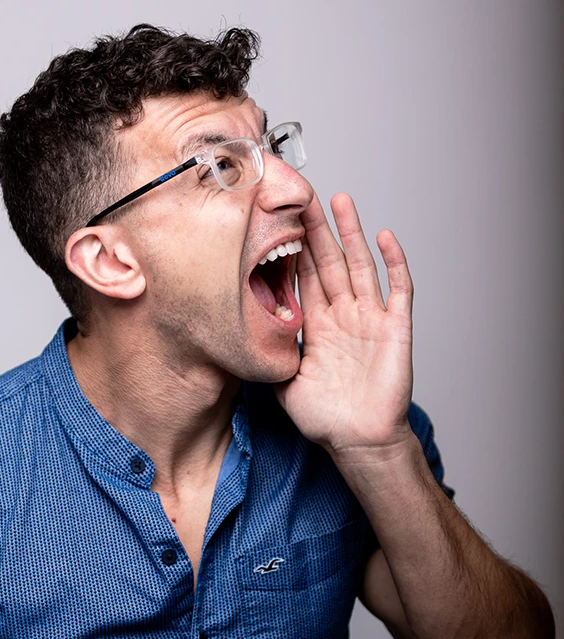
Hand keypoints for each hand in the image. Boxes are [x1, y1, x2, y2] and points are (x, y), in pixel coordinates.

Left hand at [275, 193, 414, 459]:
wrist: (358, 441)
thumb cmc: (325, 417)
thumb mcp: (284, 384)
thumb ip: (269, 359)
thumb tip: (240, 342)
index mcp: (316, 325)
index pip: (303, 277)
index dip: (293, 249)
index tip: (280, 221)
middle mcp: (342, 315)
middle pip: (328, 262)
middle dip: (316, 230)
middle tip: (303, 197)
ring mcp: (369, 318)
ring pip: (359, 266)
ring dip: (351, 233)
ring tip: (340, 201)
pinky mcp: (395, 327)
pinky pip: (397, 289)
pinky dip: (393, 263)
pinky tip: (384, 237)